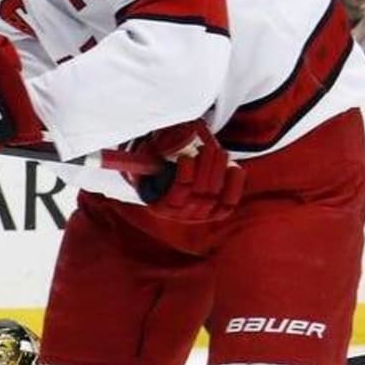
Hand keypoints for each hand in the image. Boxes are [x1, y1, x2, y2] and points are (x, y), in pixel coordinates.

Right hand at [128, 121, 243, 222]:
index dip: (185, 173)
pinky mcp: (216, 214)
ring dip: (219, 171)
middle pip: (198, 192)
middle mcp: (181, 216)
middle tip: (207, 147)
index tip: (186, 156)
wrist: (172, 190)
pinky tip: (234, 168)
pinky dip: (234, 186)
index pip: (178, 192)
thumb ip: (140, 161)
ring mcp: (199, 216)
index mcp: (161, 207)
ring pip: (213, 195)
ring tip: (219, 152)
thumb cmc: (158, 174)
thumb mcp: (145, 168)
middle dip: (205, 166)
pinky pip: (228, 203)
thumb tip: (130, 154)